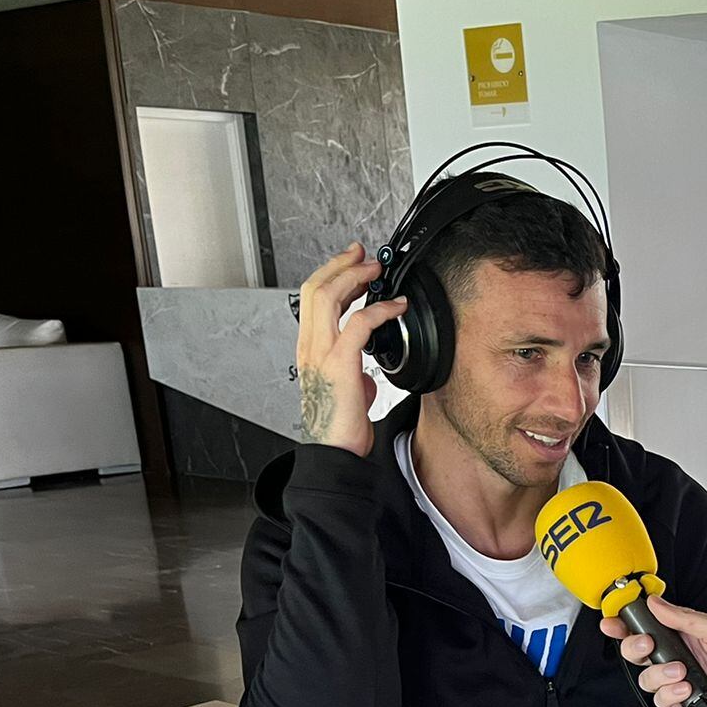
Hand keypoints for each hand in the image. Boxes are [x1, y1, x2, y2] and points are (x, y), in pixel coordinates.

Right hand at [295, 243, 406, 455]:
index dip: (331, 275)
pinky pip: (359, 324)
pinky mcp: (340, 364)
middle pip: (314, 289)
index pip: (312, 300)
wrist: (334, 452)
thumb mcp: (346, 392)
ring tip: (375, 270)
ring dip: (354, 277)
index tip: (352, 264)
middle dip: (340, 265)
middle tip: (363, 254)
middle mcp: (310, 347)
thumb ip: (352, 374)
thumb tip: (365, 371)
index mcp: (309, 350)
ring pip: (327, 297)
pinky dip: (380, 309)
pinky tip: (397, 306)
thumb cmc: (340, 428)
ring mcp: (321, 353)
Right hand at [601, 595, 706, 706]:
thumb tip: (656, 602)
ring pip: (648, 679)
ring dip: (660, 676)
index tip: (613, 621)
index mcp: (690, 631)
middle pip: (639, 652)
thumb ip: (686, 619)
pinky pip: (664, 702)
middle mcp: (684, 655)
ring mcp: (685, 680)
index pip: (650, 624)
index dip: (627, 623)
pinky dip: (671, 696)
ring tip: (683, 674)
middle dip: (636, 649)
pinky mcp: (690, 703)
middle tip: (649, 647)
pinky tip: (689, 691)